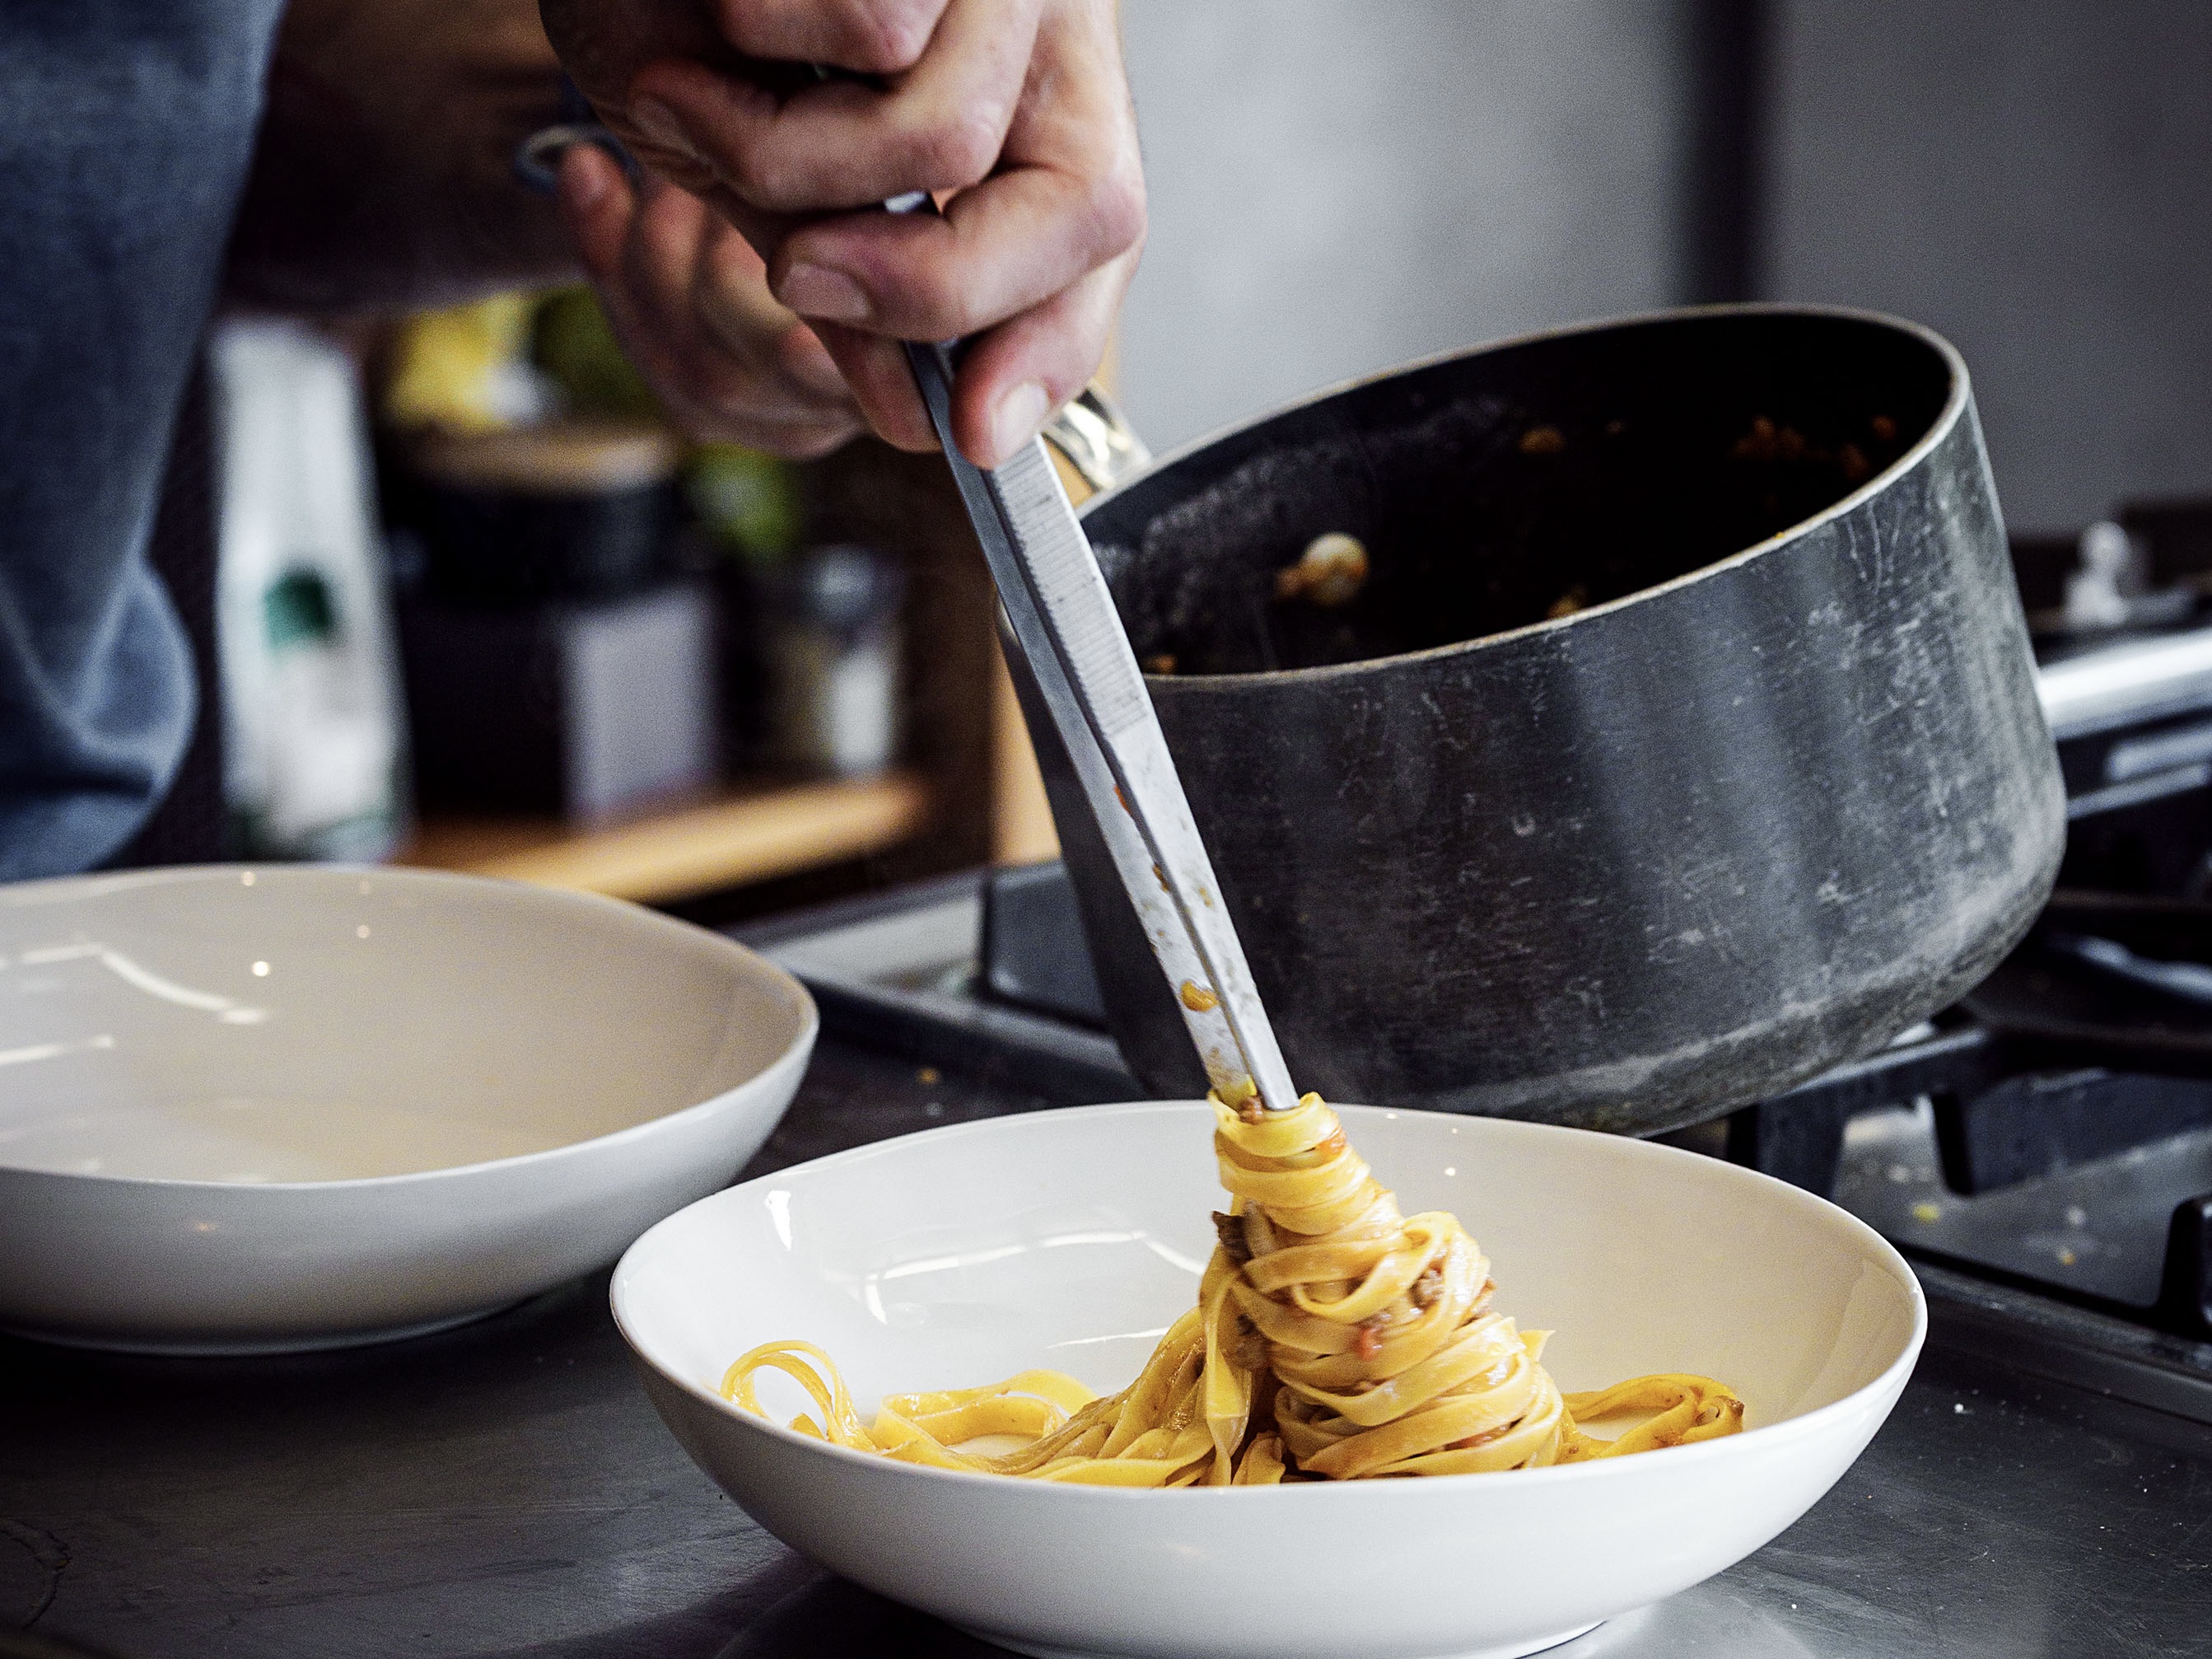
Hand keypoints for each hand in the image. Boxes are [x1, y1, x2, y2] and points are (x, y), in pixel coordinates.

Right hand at [540, 0, 1144, 467]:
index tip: (974, 432)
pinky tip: (720, 9)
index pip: (1103, 233)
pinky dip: (764, 40)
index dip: (1049, 349)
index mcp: (1041, 87)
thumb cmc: (678, 23)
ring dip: (787, 155)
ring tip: (695, 94)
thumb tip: (917, 414)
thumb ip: (862, 295)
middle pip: (1086, 206)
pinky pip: (877, 28)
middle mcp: (1049, 17)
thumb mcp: (777, 181)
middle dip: (925, 287)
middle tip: (798, 273)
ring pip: (953, 140)